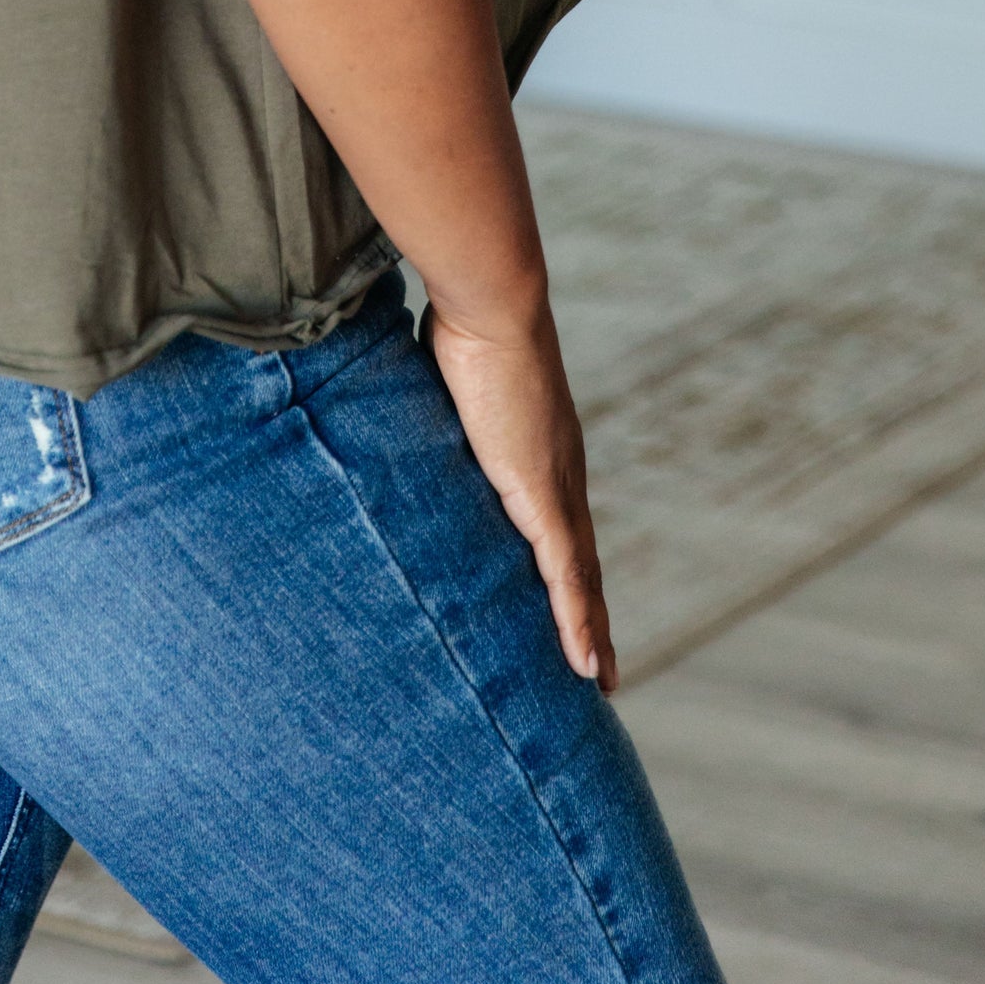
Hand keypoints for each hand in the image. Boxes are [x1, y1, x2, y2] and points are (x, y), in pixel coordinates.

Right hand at [425, 299, 615, 693]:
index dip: (568, 569)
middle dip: (591, 614)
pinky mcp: (542, 497)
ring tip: (603, 680)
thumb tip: (381, 395)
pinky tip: (589, 666)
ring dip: (593, 632)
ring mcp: (555, 487)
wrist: (490, 302)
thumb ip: (425, 404)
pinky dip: (578, 622)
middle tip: (602, 666)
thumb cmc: (463, 322)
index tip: (575, 606)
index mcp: (539, 449)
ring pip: (582, 580)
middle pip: (581, 562)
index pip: (559, 523)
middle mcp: (559, 472)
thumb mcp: (441, 379)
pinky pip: (566, 576)